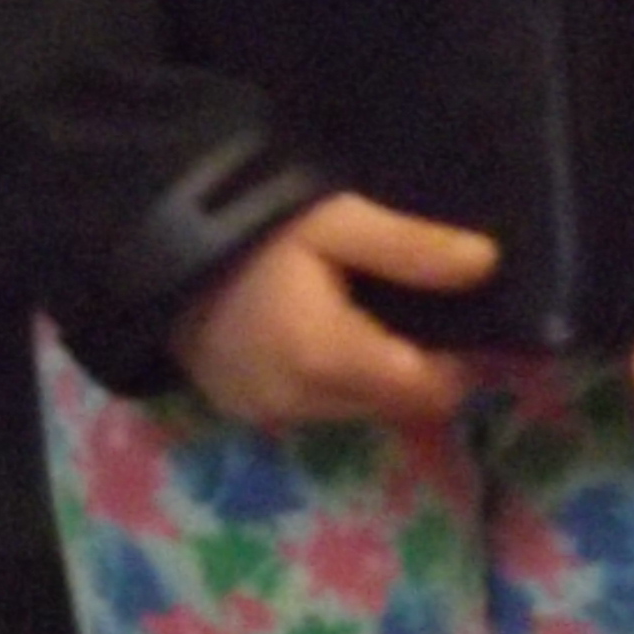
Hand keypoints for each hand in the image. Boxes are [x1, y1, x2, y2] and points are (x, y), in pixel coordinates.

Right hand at [172, 192, 498, 428]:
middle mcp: (303, 402)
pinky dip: (317, 381)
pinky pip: (308, 409)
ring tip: (337, 317)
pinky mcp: (240, 410)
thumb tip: (488, 265)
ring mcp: (268, 412)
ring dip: (361, 375)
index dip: (450, 361)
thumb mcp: (332, 222)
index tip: (435, 319)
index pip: (434, 392)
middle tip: (384, 309)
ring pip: (353, 409)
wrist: (144, 243)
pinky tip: (295, 336)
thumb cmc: (247, 229)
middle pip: (395, 405)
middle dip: (404, 366)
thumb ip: (410, 247)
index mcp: (332, 358)